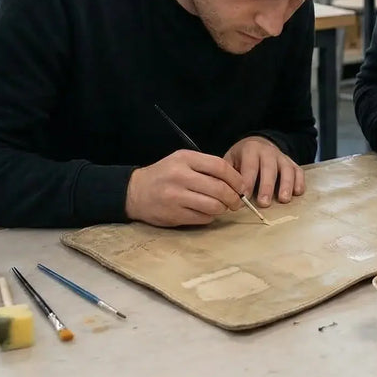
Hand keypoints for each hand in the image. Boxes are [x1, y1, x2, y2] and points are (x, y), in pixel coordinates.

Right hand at [125, 150, 245, 227]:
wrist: (134, 192)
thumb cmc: (164, 175)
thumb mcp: (182, 161)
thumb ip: (206, 167)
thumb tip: (237, 182)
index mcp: (185, 159)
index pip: (220, 167)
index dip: (236, 178)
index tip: (242, 187)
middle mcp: (180, 176)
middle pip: (220, 188)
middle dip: (234, 198)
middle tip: (237, 202)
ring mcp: (176, 197)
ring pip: (213, 206)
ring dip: (223, 209)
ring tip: (221, 207)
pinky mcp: (174, 215)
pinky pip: (203, 218)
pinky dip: (210, 217)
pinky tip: (206, 212)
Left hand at [225, 136, 303, 207]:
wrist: (258, 144)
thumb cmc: (242, 158)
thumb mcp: (231, 159)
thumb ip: (229, 174)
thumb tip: (225, 192)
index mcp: (250, 149)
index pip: (249, 166)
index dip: (247, 182)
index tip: (244, 197)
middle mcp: (267, 151)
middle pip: (269, 168)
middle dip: (267, 186)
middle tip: (264, 203)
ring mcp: (282, 157)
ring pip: (286, 169)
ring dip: (286, 185)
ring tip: (283, 200)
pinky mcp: (292, 163)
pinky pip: (298, 171)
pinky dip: (299, 182)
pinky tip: (297, 193)